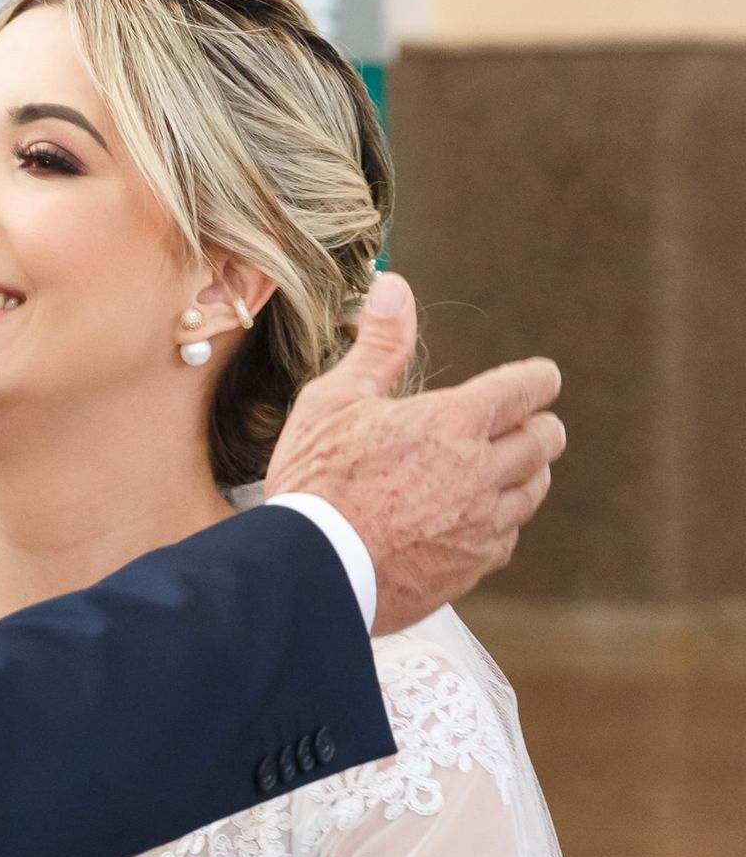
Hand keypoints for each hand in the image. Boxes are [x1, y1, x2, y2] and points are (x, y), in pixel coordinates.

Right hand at [265, 272, 564, 634]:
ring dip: (523, 474)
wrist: (310, 571)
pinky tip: (468, 521)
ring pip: (533, 489)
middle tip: (518, 425)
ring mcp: (483, 523)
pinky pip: (507, 538)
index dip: (537, 379)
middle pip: (545, 439)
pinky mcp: (473, 565)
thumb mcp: (333, 402)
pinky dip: (496, 524)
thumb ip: (377, 345)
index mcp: (453, 422)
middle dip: (536, 425)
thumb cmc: (314, 482)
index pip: (527, 388)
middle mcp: (483, 471)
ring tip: (495, 471)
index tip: (538, 379)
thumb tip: (393, 286)